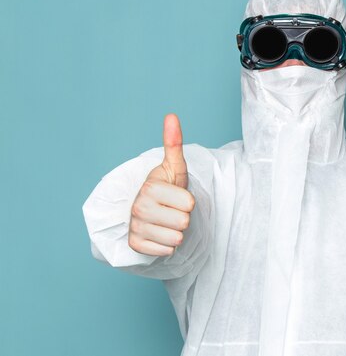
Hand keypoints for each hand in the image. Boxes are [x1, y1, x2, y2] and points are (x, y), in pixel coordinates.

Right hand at [128, 114, 194, 255]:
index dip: (188, 202)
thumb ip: (174, 143)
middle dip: (182, 217)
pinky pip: (166, 251)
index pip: (189, 205)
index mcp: (150, 187)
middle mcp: (139, 207)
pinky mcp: (135, 245)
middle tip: (171, 210)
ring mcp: (135, 227)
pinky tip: (158, 233)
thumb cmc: (166, 188)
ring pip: (176, 239)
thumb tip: (171, 115)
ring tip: (165, 221)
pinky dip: (166, 245)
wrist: (149, 210)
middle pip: (184, 222)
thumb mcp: (173, 167)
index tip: (175, 196)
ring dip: (175, 233)